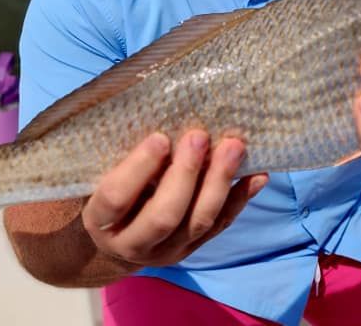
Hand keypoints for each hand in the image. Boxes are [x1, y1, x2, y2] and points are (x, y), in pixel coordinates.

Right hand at [80, 130, 267, 266]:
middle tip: (199, 136)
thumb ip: (122, 152)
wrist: (119, 236)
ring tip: (234, 147)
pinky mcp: (194, 248)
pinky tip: (258, 173)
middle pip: (164, 215)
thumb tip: (157, 109)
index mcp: (101, 220)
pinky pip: (222, 224)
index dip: (139, 168)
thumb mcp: (104, 173)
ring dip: (219, 182)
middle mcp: (133, 243)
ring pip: (198, 221)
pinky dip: (241, 197)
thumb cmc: (112, 188)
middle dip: (186, 174)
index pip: (117, 197)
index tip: (160, 138)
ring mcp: (168, 250)